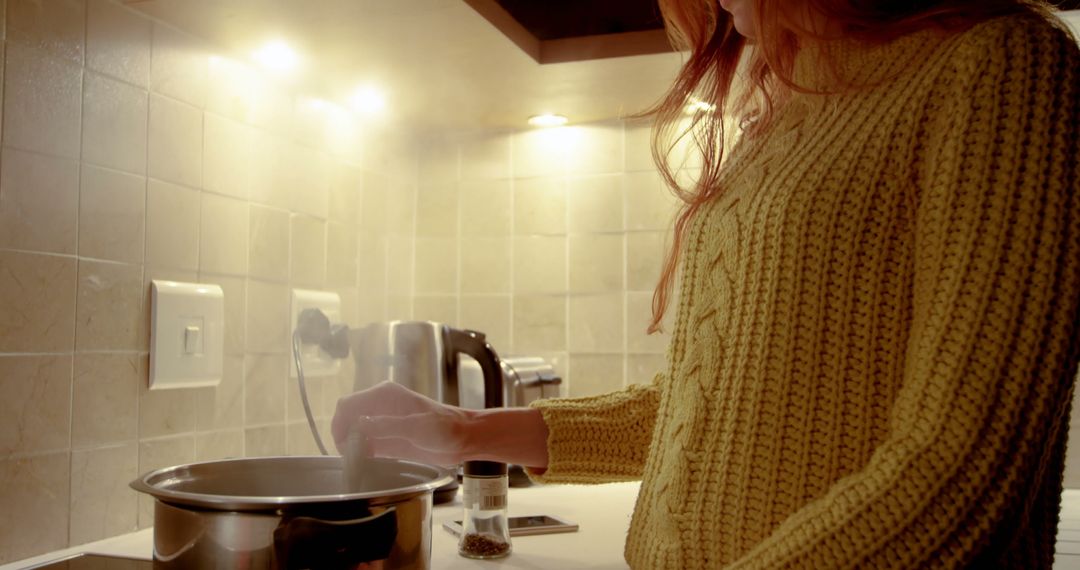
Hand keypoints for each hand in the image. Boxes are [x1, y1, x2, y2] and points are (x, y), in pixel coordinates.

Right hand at [331, 380, 473, 465]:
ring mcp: (384, 422)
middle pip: (347, 418)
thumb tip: (361, 426)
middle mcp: (381, 406)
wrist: (464, 438)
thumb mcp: (418, 427)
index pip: (349, 404)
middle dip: (343, 436)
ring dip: (351, 447)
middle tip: (351, 456)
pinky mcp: (389, 438)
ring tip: (359, 462)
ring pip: (354, 433)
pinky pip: (365, 444)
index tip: (343, 445)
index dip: (340, 424)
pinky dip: (361, 453)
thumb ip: (389, 426)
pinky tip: (365, 463)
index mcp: (385, 395)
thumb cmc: (446, 428)